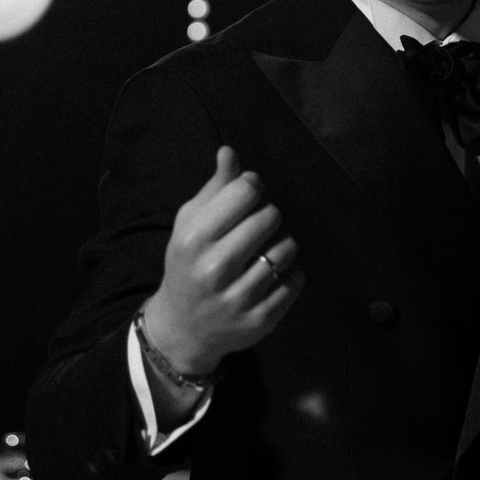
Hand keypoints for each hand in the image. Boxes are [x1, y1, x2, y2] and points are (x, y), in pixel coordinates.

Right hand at [141, 145, 302, 380]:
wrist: (184, 328)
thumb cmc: (187, 265)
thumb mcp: (189, 225)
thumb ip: (214, 189)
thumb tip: (229, 151)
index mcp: (194, 239)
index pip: (246, 191)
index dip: (252, 186)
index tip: (248, 194)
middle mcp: (215, 268)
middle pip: (271, 216)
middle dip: (267, 215)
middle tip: (254, 226)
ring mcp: (240, 298)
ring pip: (287, 248)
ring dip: (280, 244)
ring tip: (262, 251)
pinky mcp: (261, 320)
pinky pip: (295, 280)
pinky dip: (289, 273)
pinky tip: (270, 276)